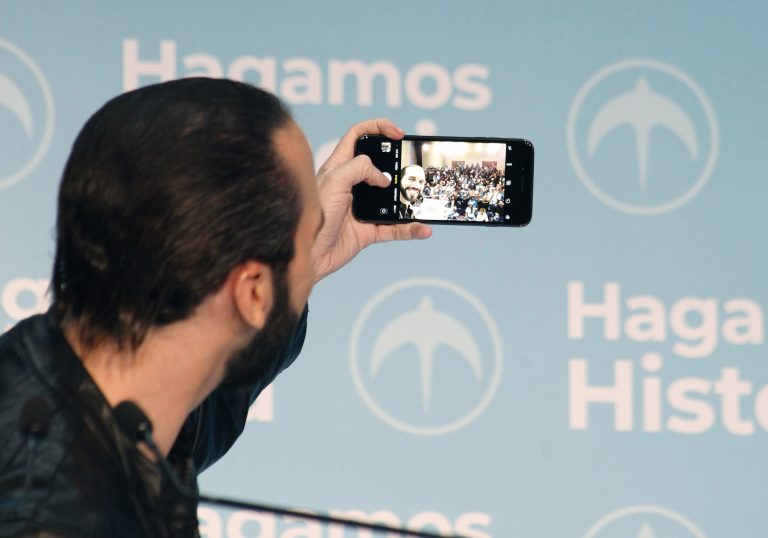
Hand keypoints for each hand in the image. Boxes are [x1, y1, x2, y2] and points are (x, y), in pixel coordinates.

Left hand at [311, 118, 431, 281]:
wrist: (308, 255)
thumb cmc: (313, 215)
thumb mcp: (334, 181)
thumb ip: (360, 168)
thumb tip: (383, 179)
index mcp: (338, 167)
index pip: (358, 136)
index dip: (378, 128)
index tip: (398, 133)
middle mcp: (351, 185)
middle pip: (380, 166)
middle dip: (399, 163)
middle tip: (413, 166)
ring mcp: (362, 208)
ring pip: (392, 199)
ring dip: (409, 200)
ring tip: (423, 198)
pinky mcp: (368, 231)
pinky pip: (395, 229)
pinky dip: (409, 230)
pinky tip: (422, 230)